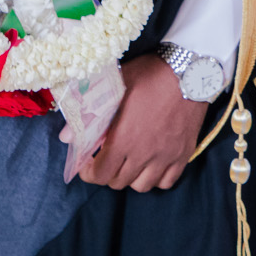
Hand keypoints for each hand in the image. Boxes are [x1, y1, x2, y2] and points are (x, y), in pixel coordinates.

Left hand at [71, 53, 207, 191]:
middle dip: (108, 173)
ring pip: (142, 185)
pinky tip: (152, 164)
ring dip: (132, 177)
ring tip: (130, 162)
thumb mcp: (116, 85)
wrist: (191, 70)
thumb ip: (89, 111)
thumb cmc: (150, 75)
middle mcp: (144, 154)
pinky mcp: (184, 154)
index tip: (87, 164)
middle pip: (119, 181)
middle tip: (108, 158)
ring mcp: (166, 156)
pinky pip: (167, 181)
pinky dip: (157, 178)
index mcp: (124, 139)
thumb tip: (65, 136)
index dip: (89, 173)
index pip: (100, 174)